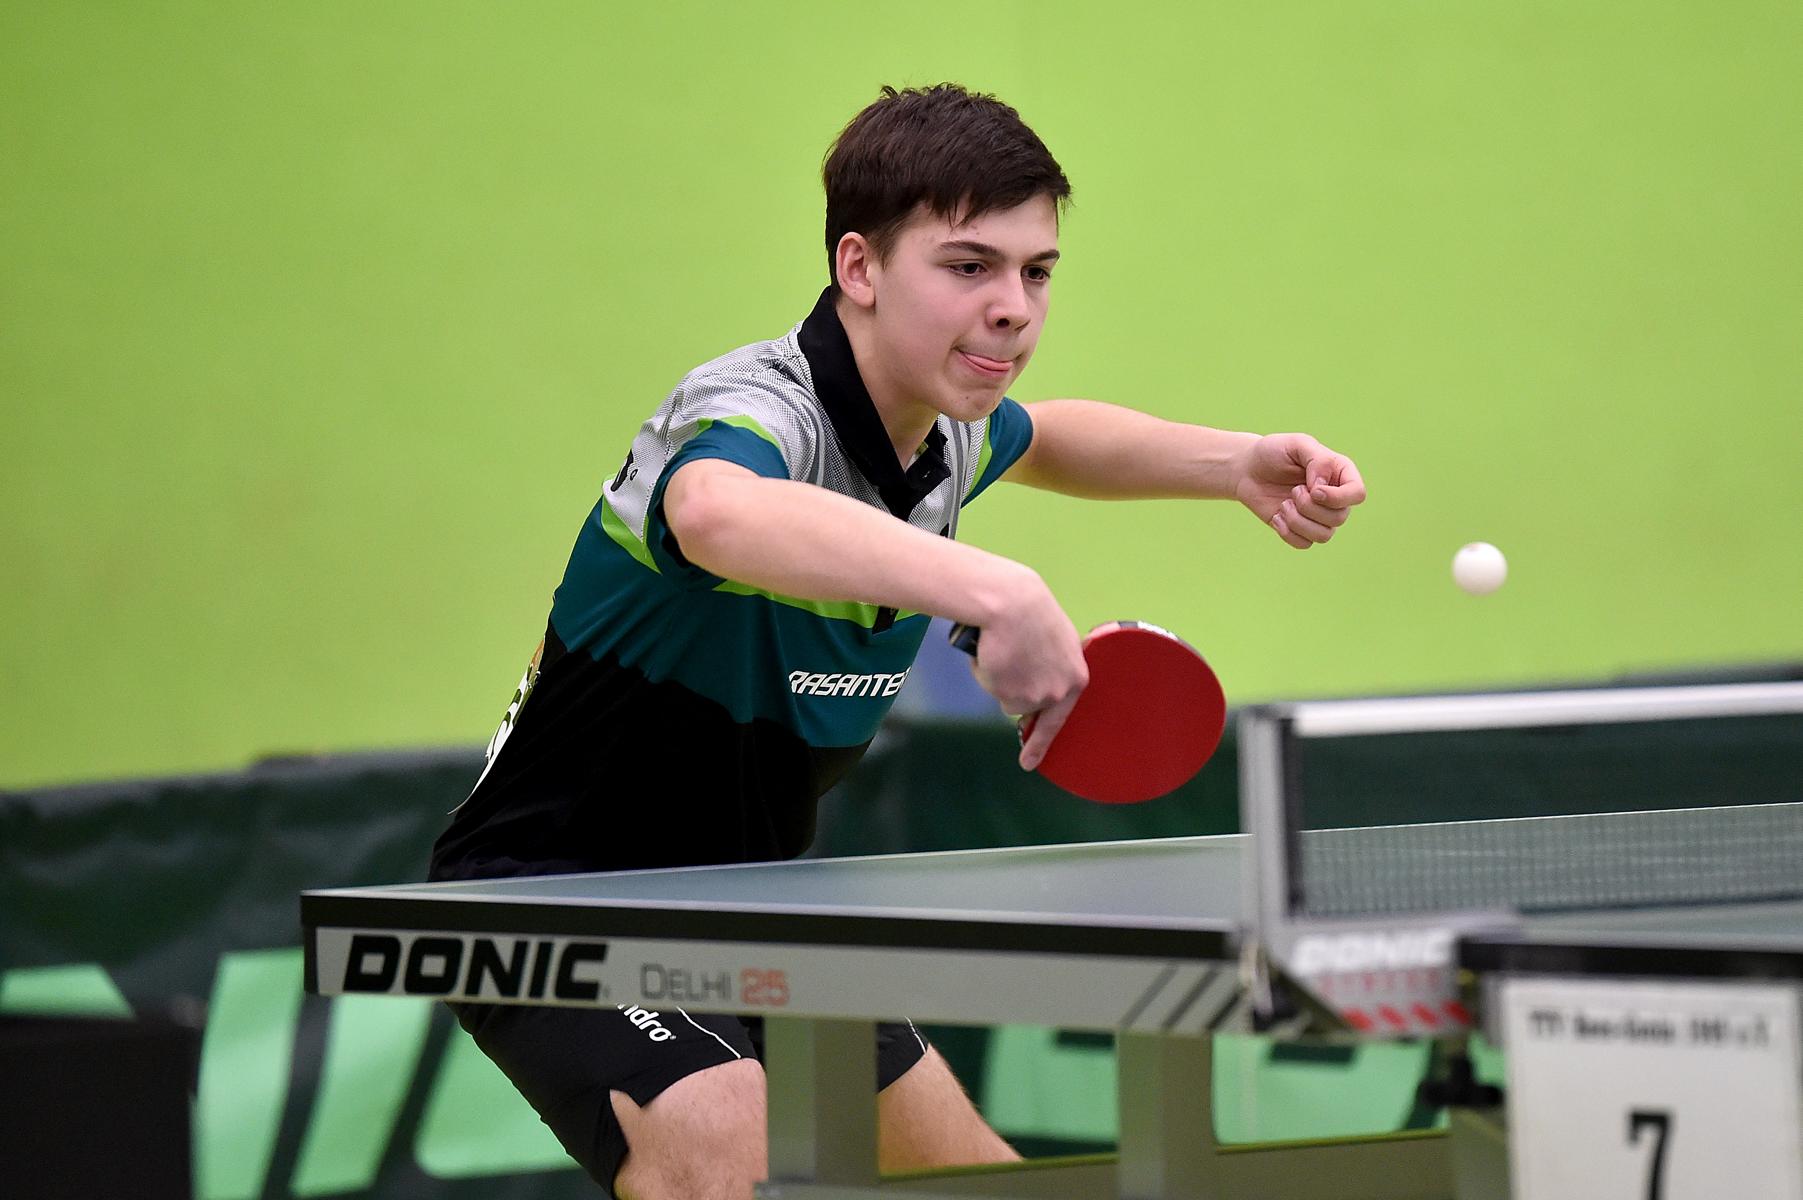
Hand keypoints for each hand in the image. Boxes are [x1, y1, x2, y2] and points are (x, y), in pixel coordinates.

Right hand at [963, 570, 1088, 771]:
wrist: (1011, 602)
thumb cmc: (1030, 611)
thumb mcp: (1055, 639)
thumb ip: (1053, 665)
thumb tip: (1036, 688)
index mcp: (1077, 677)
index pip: (1060, 717)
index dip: (1041, 740)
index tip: (1030, 763)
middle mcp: (1059, 692)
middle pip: (1029, 707)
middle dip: (1014, 693)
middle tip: (1007, 687)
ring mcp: (1035, 696)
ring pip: (1007, 698)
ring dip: (1000, 678)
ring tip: (1003, 647)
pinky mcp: (1009, 694)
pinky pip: (990, 687)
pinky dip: (987, 672)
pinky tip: (992, 651)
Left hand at [1232, 433, 1366, 548]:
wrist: (1248, 470)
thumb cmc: (1274, 452)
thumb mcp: (1297, 444)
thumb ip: (1318, 460)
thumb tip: (1322, 487)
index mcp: (1340, 474)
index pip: (1358, 494)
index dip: (1337, 497)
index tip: (1313, 489)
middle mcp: (1334, 498)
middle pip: (1339, 518)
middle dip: (1310, 507)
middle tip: (1293, 490)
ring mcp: (1318, 516)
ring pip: (1324, 536)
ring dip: (1298, 521)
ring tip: (1284, 504)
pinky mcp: (1300, 529)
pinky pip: (1304, 544)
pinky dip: (1287, 532)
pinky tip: (1276, 516)